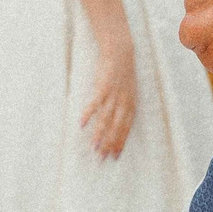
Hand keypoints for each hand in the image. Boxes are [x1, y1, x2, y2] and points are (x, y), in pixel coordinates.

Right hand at [82, 42, 136, 159]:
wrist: (121, 53)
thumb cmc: (122, 74)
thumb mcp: (128, 92)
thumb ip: (123, 107)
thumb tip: (116, 121)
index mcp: (131, 105)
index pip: (126, 129)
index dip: (120, 143)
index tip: (114, 157)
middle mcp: (124, 102)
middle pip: (117, 127)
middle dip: (110, 144)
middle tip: (102, 158)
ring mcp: (114, 95)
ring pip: (106, 119)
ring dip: (100, 134)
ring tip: (93, 147)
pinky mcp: (104, 86)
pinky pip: (95, 103)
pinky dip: (88, 114)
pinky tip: (81, 124)